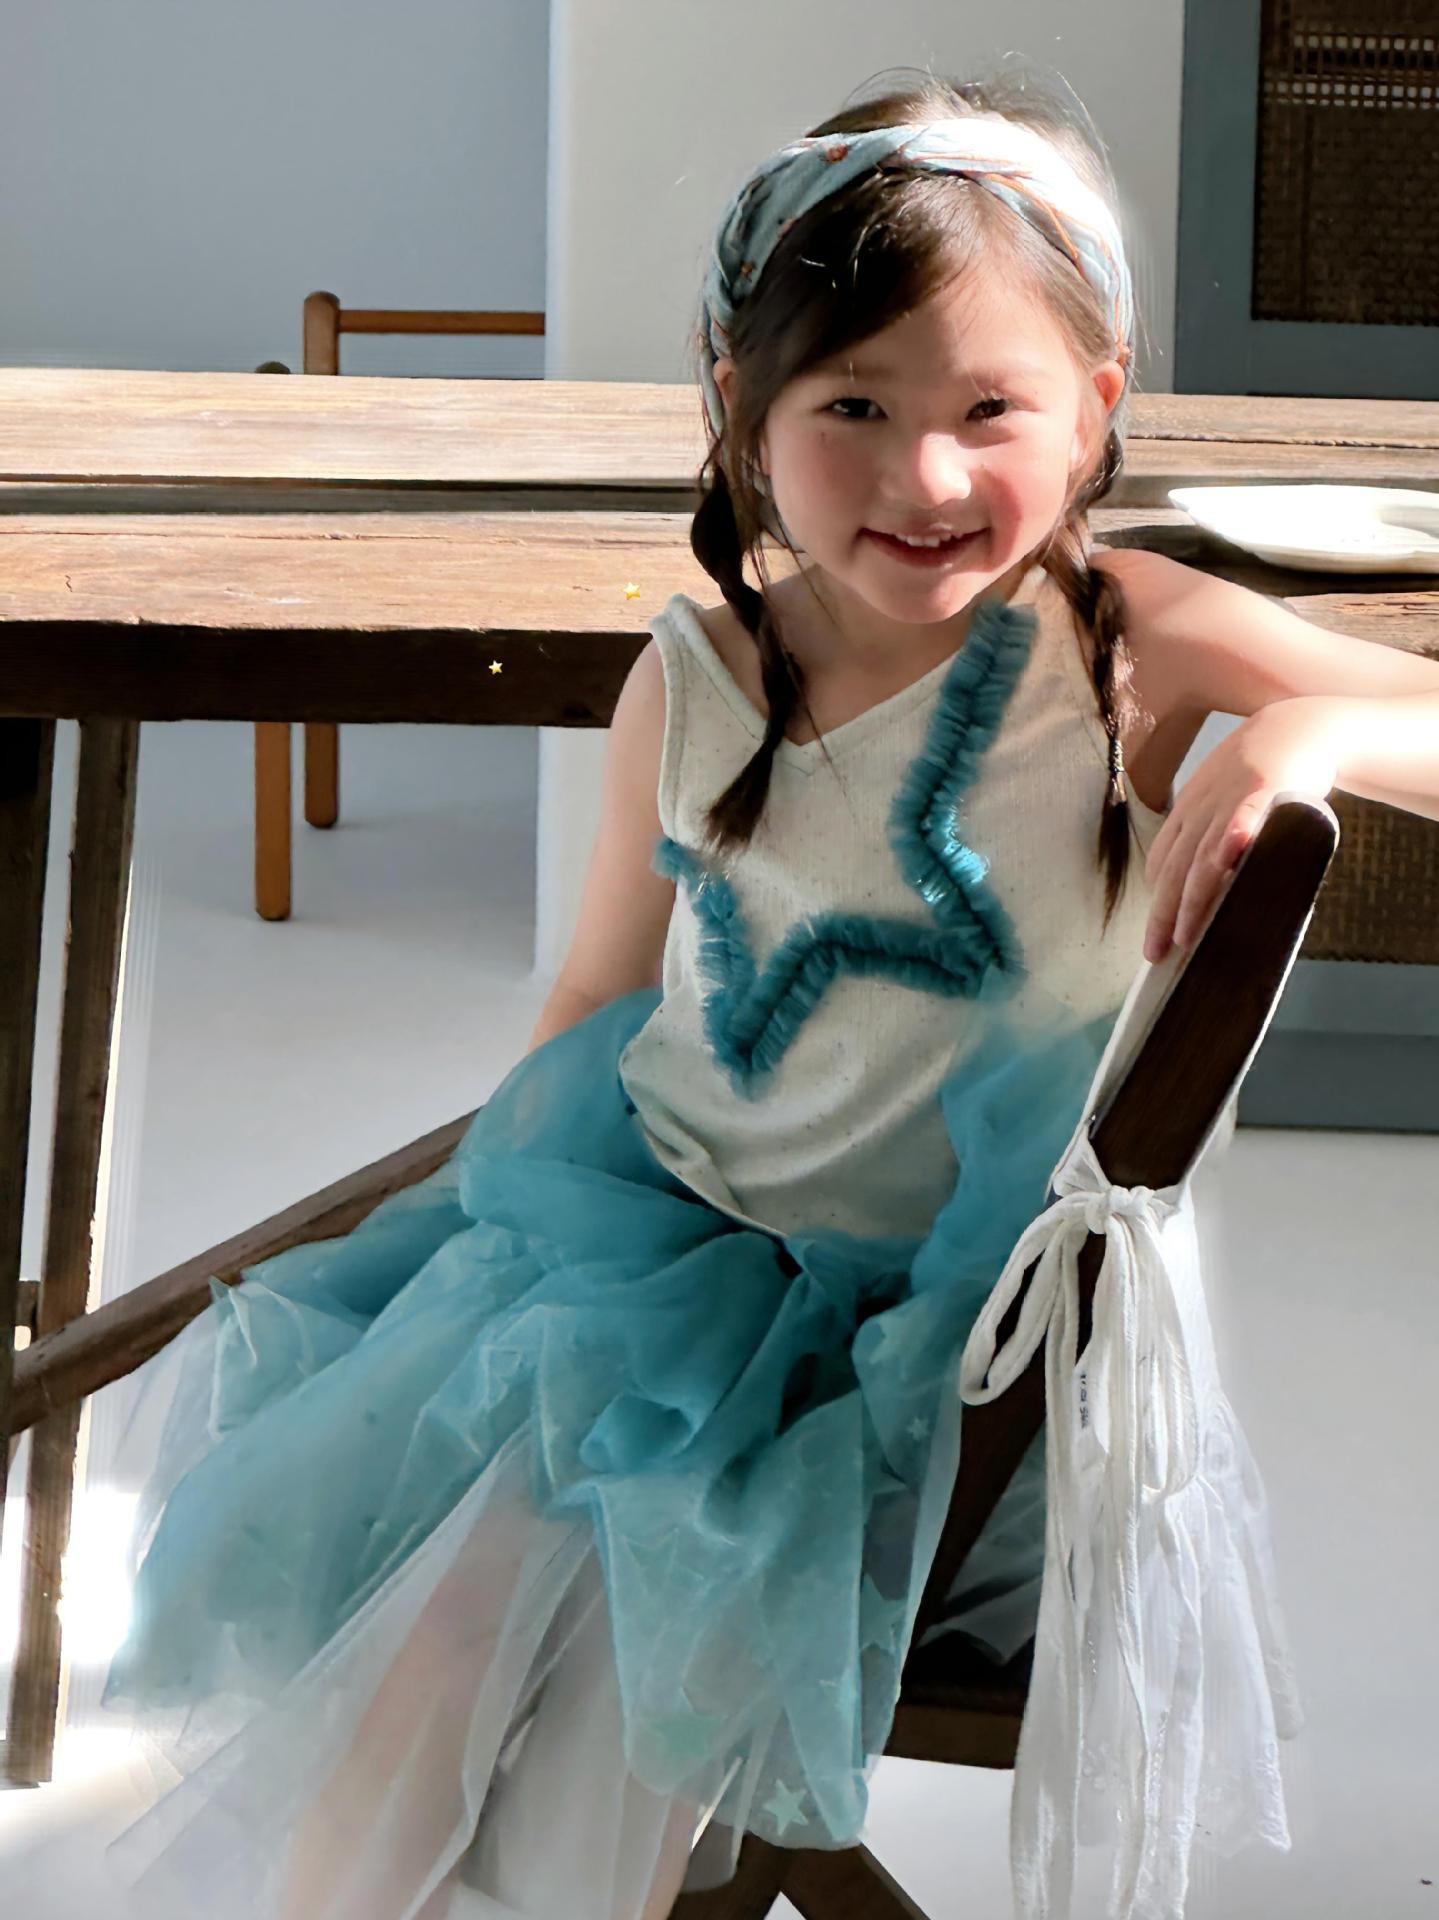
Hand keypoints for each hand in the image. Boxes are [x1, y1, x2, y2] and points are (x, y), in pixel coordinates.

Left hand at [1141, 699, 1340, 963]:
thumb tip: (1212, 880)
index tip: (1154, 935)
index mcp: (1188, 811)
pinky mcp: (1264, 788)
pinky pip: (1245, 815)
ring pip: (1204, 855)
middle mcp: (1201, 807)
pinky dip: (1235, 836)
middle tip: (1155, 954)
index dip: (1156, 901)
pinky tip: (1230, 857)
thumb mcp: (1227, 799)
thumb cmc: (1265, 772)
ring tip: (1185, 934)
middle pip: (1174, 868)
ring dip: (1193, 897)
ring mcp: (1231, 797)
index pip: (1161, 863)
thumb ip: (1213, 835)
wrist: (1299, 725)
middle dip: (1162, 915)